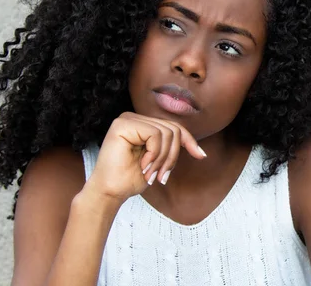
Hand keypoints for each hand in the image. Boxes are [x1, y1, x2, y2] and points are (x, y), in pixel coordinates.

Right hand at [84, 111, 206, 202]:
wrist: (109, 192)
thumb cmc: (129, 179)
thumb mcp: (158, 161)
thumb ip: (170, 148)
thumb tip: (199, 149)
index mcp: (141, 124)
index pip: (173, 126)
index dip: (189, 140)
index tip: (201, 156)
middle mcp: (133, 118)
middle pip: (173, 129)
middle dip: (172, 156)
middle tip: (161, 176)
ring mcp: (127, 119)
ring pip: (166, 132)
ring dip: (163, 159)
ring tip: (152, 174)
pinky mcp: (123, 124)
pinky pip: (155, 134)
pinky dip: (155, 154)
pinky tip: (144, 166)